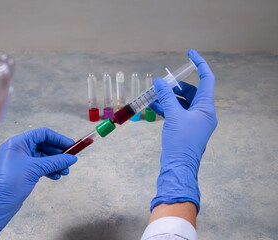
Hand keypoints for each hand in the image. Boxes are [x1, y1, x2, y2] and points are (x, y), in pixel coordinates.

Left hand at [0, 128, 76, 239]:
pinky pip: (39, 166)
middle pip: (43, 145)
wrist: (0, 203)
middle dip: (58, 153)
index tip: (71, 145)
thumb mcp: (36, 168)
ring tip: (65, 171)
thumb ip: (56, 161)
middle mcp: (18, 148)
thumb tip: (72, 158)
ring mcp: (19, 160)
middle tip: (70, 159)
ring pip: (42, 157)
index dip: (58, 139)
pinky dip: (49, 170)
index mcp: (17, 142)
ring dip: (55, 163)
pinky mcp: (22, 170)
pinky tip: (56, 176)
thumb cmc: (13, 182)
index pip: (42, 134)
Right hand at [149, 49, 216, 213]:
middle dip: (176, 85)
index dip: (199, 64)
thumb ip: (167, 97)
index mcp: (206, 108)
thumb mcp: (173, 116)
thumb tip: (159, 82)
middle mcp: (203, 113)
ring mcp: (194, 121)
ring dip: (168, 97)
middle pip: (192, 91)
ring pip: (182, 102)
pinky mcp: (184, 128)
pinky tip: (152, 105)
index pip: (207, 79)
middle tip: (162, 81)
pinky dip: (166, 107)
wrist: (178, 166)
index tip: (190, 53)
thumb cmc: (180, 141)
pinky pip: (176, 113)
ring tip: (153, 93)